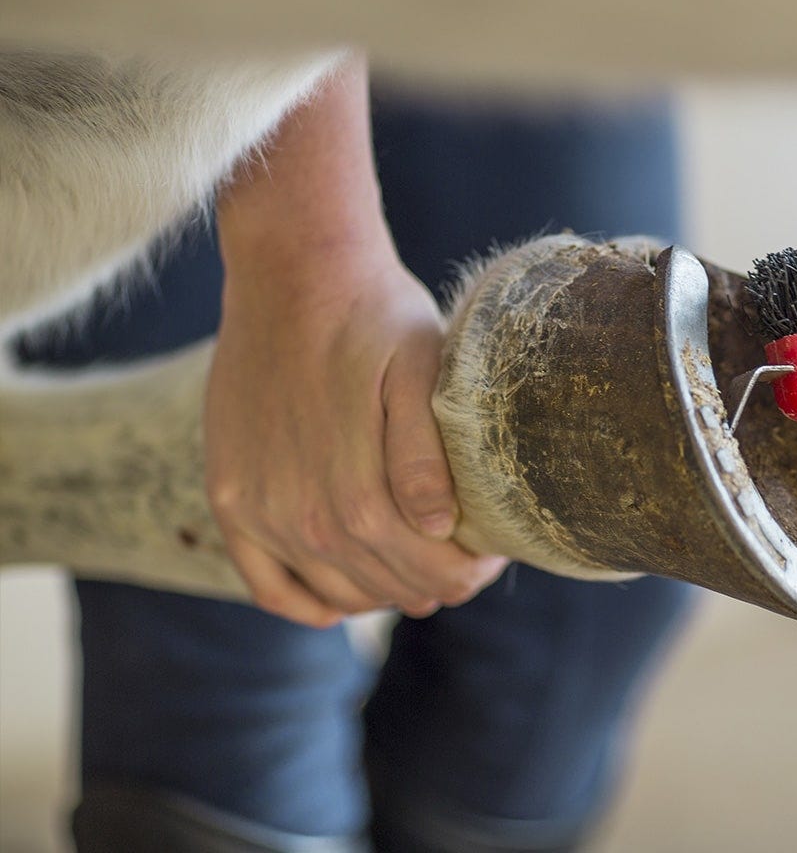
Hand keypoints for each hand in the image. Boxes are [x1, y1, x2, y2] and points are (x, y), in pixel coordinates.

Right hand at [205, 250, 506, 625]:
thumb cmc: (375, 317)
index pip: (427, 571)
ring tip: (416, 568)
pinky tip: (340, 600)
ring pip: (333, 591)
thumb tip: (439, 527)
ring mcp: (257, 510)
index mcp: (355, 494)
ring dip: (380, 592)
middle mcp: (300, 516)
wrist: (293, 273)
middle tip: (465, 561)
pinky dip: (307, 601)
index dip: (467, 574)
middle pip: (384, 585)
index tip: (490, 557)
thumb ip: (426, 456)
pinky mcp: (229, 497)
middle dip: (434, 582)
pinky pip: (266, 584)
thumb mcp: (422, 372)